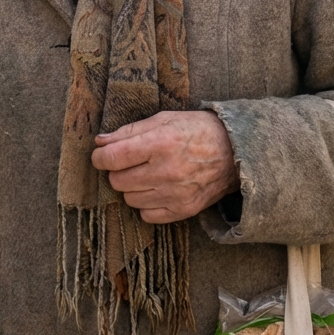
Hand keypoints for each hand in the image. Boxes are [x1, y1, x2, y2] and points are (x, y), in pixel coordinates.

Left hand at [90, 111, 239, 224]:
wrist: (234, 151)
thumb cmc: (196, 130)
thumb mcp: (163, 119)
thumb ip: (129, 131)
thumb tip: (100, 142)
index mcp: (160, 143)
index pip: (113, 158)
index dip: (99, 157)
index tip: (101, 155)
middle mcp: (167, 171)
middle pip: (117, 180)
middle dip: (117, 171)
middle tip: (129, 162)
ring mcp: (175, 193)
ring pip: (129, 199)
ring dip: (131, 187)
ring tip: (145, 174)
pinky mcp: (183, 210)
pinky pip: (147, 215)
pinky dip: (146, 203)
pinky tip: (156, 189)